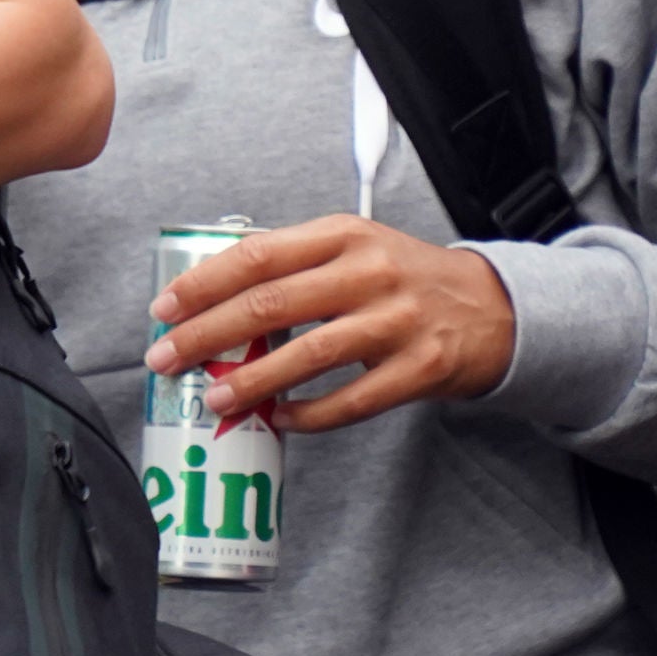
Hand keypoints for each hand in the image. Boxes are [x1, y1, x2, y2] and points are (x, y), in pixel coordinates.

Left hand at [143, 214, 516, 432]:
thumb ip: (292, 263)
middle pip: (270, 305)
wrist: (492, 307)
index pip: (257, 255)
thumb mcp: (352, 247)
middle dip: (206, 335)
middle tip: (166, 359)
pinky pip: (351, 401)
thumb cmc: (401, 278)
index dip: (203, 284)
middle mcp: (369, 273)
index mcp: (343, 235)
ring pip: (308, 355)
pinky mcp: (420, 369)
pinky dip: (308, 415)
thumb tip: (209, 297)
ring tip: (213, 398)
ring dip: (251, 381)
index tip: (163, 309)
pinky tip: (279, 420)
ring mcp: (397, 322)